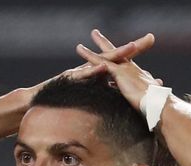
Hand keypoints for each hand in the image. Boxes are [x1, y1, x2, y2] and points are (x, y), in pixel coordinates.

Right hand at [20, 31, 158, 102]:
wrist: (37, 101)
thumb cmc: (62, 99)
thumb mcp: (87, 97)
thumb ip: (102, 94)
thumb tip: (119, 98)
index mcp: (98, 73)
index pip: (120, 63)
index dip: (136, 55)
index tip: (153, 52)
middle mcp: (91, 69)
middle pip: (116, 56)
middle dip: (133, 48)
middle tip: (150, 39)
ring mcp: (82, 72)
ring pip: (103, 62)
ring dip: (116, 55)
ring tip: (132, 48)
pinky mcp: (72, 78)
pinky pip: (86, 75)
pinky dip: (95, 72)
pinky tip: (104, 67)